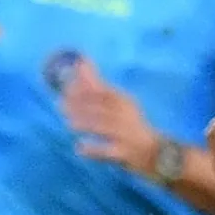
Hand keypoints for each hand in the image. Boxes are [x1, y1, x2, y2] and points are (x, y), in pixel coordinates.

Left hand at [59, 59, 160, 177]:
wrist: (153, 151)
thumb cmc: (128, 123)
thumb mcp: (116, 101)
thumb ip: (96, 83)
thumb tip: (80, 61)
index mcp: (123, 101)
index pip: (104, 91)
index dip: (85, 88)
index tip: (66, 87)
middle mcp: (126, 115)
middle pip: (104, 108)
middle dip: (82, 104)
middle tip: (61, 105)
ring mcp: (126, 135)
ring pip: (105, 127)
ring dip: (87, 124)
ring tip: (69, 123)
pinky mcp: (124, 153)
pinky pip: (108, 151)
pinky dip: (94, 150)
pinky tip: (79, 148)